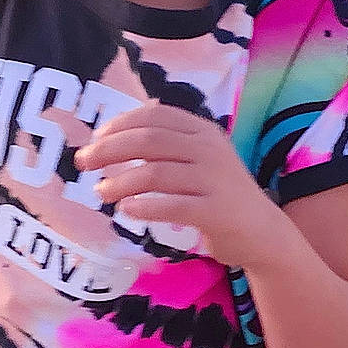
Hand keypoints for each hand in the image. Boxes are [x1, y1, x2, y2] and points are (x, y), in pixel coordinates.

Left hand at [76, 102, 288, 267]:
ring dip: (120, 182)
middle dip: (109, 149)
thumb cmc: (220, 195)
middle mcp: (209, 150)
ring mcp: (214, 180)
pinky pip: (171, 206)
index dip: (120, 123)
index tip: (95, 137)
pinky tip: (127, 210)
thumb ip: (168, 145)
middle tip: (83, 162)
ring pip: (155, 174)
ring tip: (100, 192)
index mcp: (203, 131)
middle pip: (148, 140)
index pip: (155, 115)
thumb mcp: (200, 159)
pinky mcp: (215, 212)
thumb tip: (113, 137)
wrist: (264, 233)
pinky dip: (144, 207)